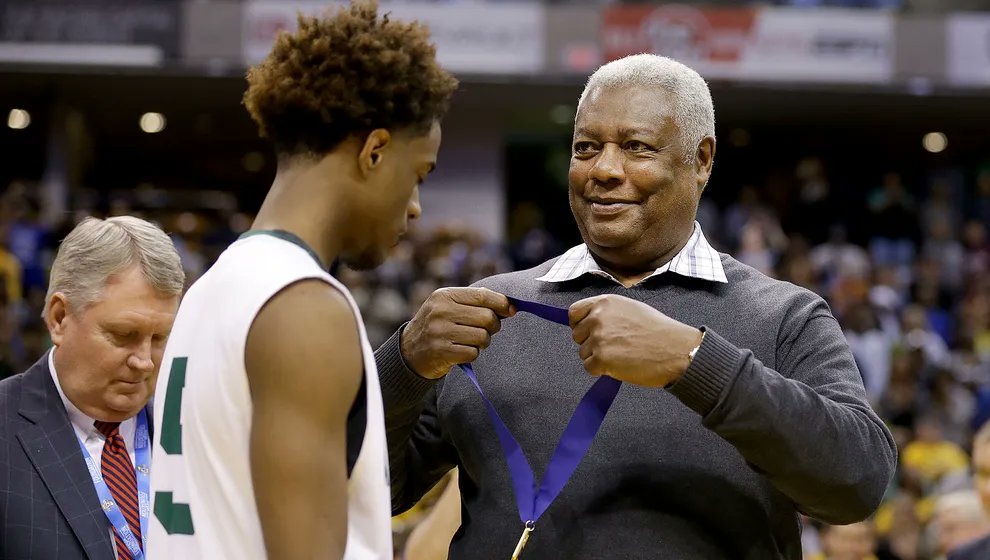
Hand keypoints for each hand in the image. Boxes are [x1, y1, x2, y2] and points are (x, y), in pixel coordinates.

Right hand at [401, 288, 515, 378]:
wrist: (408, 352)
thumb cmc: (438, 325)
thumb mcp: (448, 306)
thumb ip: (475, 302)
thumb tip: (510, 307)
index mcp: (444, 296)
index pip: (482, 296)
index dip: (502, 303)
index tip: (511, 310)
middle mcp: (440, 312)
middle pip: (487, 318)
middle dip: (493, 326)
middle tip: (486, 330)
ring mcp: (439, 332)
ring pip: (482, 337)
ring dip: (483, 342)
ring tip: (471, 341)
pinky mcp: (441, 352)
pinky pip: (473, 353)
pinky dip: (472, 354)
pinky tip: (461, 351)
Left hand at [568, 295, 702, 387]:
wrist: (676, 350)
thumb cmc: (658, 331)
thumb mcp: (631, 309)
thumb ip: (608, 313)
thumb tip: (589, 322)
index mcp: (605, 303)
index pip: (574, 312)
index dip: (579, 324)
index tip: (587, 332)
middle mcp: (598, 317)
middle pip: (577, 335)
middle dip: (591, 343)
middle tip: (614, 347)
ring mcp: (599, 338)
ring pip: (583, 353)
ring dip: (598, 358)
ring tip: (622, 355)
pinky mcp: (601, 358)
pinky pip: (589, 368)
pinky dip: (601, 370)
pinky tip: (620, 365)